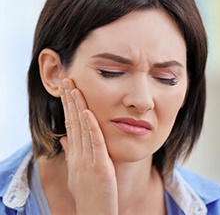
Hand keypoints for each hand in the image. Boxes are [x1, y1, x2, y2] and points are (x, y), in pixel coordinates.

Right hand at [59, 78, 117, 214]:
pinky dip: (91, 127)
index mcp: (75, 154)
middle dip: (69, 100)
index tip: (66, 90)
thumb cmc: (87, 194)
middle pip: (73, 122)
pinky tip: (88, 112)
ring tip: (74, 88)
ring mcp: (88, 161)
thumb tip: (64, 138)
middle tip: (66, 80)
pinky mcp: (100, 168)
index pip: (69, 124)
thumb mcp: (76, 172)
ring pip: (82, 129)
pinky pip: (95, 144)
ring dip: (78, 107)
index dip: (67, 106)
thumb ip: (71, 153)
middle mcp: (78, 155)